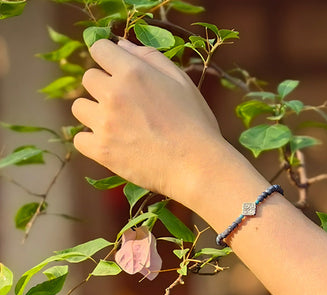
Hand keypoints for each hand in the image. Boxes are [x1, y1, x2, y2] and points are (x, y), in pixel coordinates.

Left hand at [71, 39, 239, 208]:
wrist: (197, 166)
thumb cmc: (196, 124)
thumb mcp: (181, 82)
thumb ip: (151, 59)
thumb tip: (121, 45)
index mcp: (133, 73)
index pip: (99, 49)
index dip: (108, 57)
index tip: (116, 70)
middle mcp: (113, 94)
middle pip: (88, 79)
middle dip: (104, 87)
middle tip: (126, 104)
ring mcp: (105, 124)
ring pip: (80, 108)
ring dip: (94, 113)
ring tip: (117, 126)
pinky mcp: (102, 151)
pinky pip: (79, 139)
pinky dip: (92, 141)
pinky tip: (111, 144)